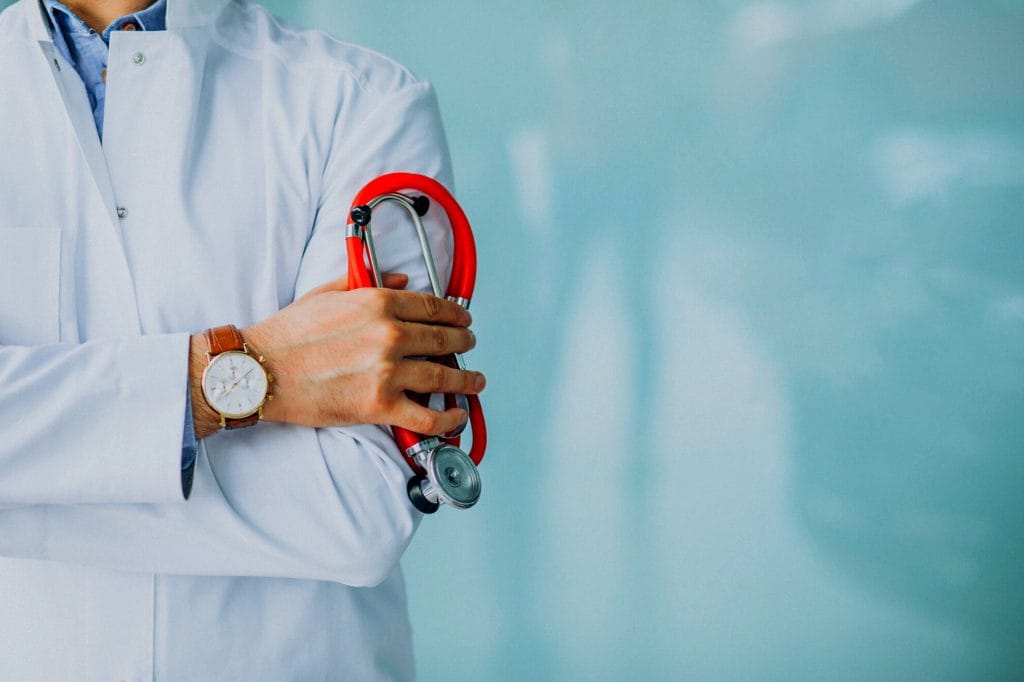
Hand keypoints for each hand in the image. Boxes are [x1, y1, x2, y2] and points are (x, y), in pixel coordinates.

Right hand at [190, 273, 484, 438]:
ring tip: (475, 381)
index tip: (463, 319)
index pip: (432, 307)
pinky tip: (457, 415)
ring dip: (467, 380)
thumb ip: (369, 284)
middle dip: (464, 343)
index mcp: (378, 304)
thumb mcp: (327, 294)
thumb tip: (403, 281)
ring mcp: (388, 372)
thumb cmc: (287, 334)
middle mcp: (390, 335)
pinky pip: (427, 416)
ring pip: (444, 377)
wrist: (260, 371)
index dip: (455, 314)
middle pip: (444, 339)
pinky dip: (449, 418)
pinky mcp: (380, 406)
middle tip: (470, 346)